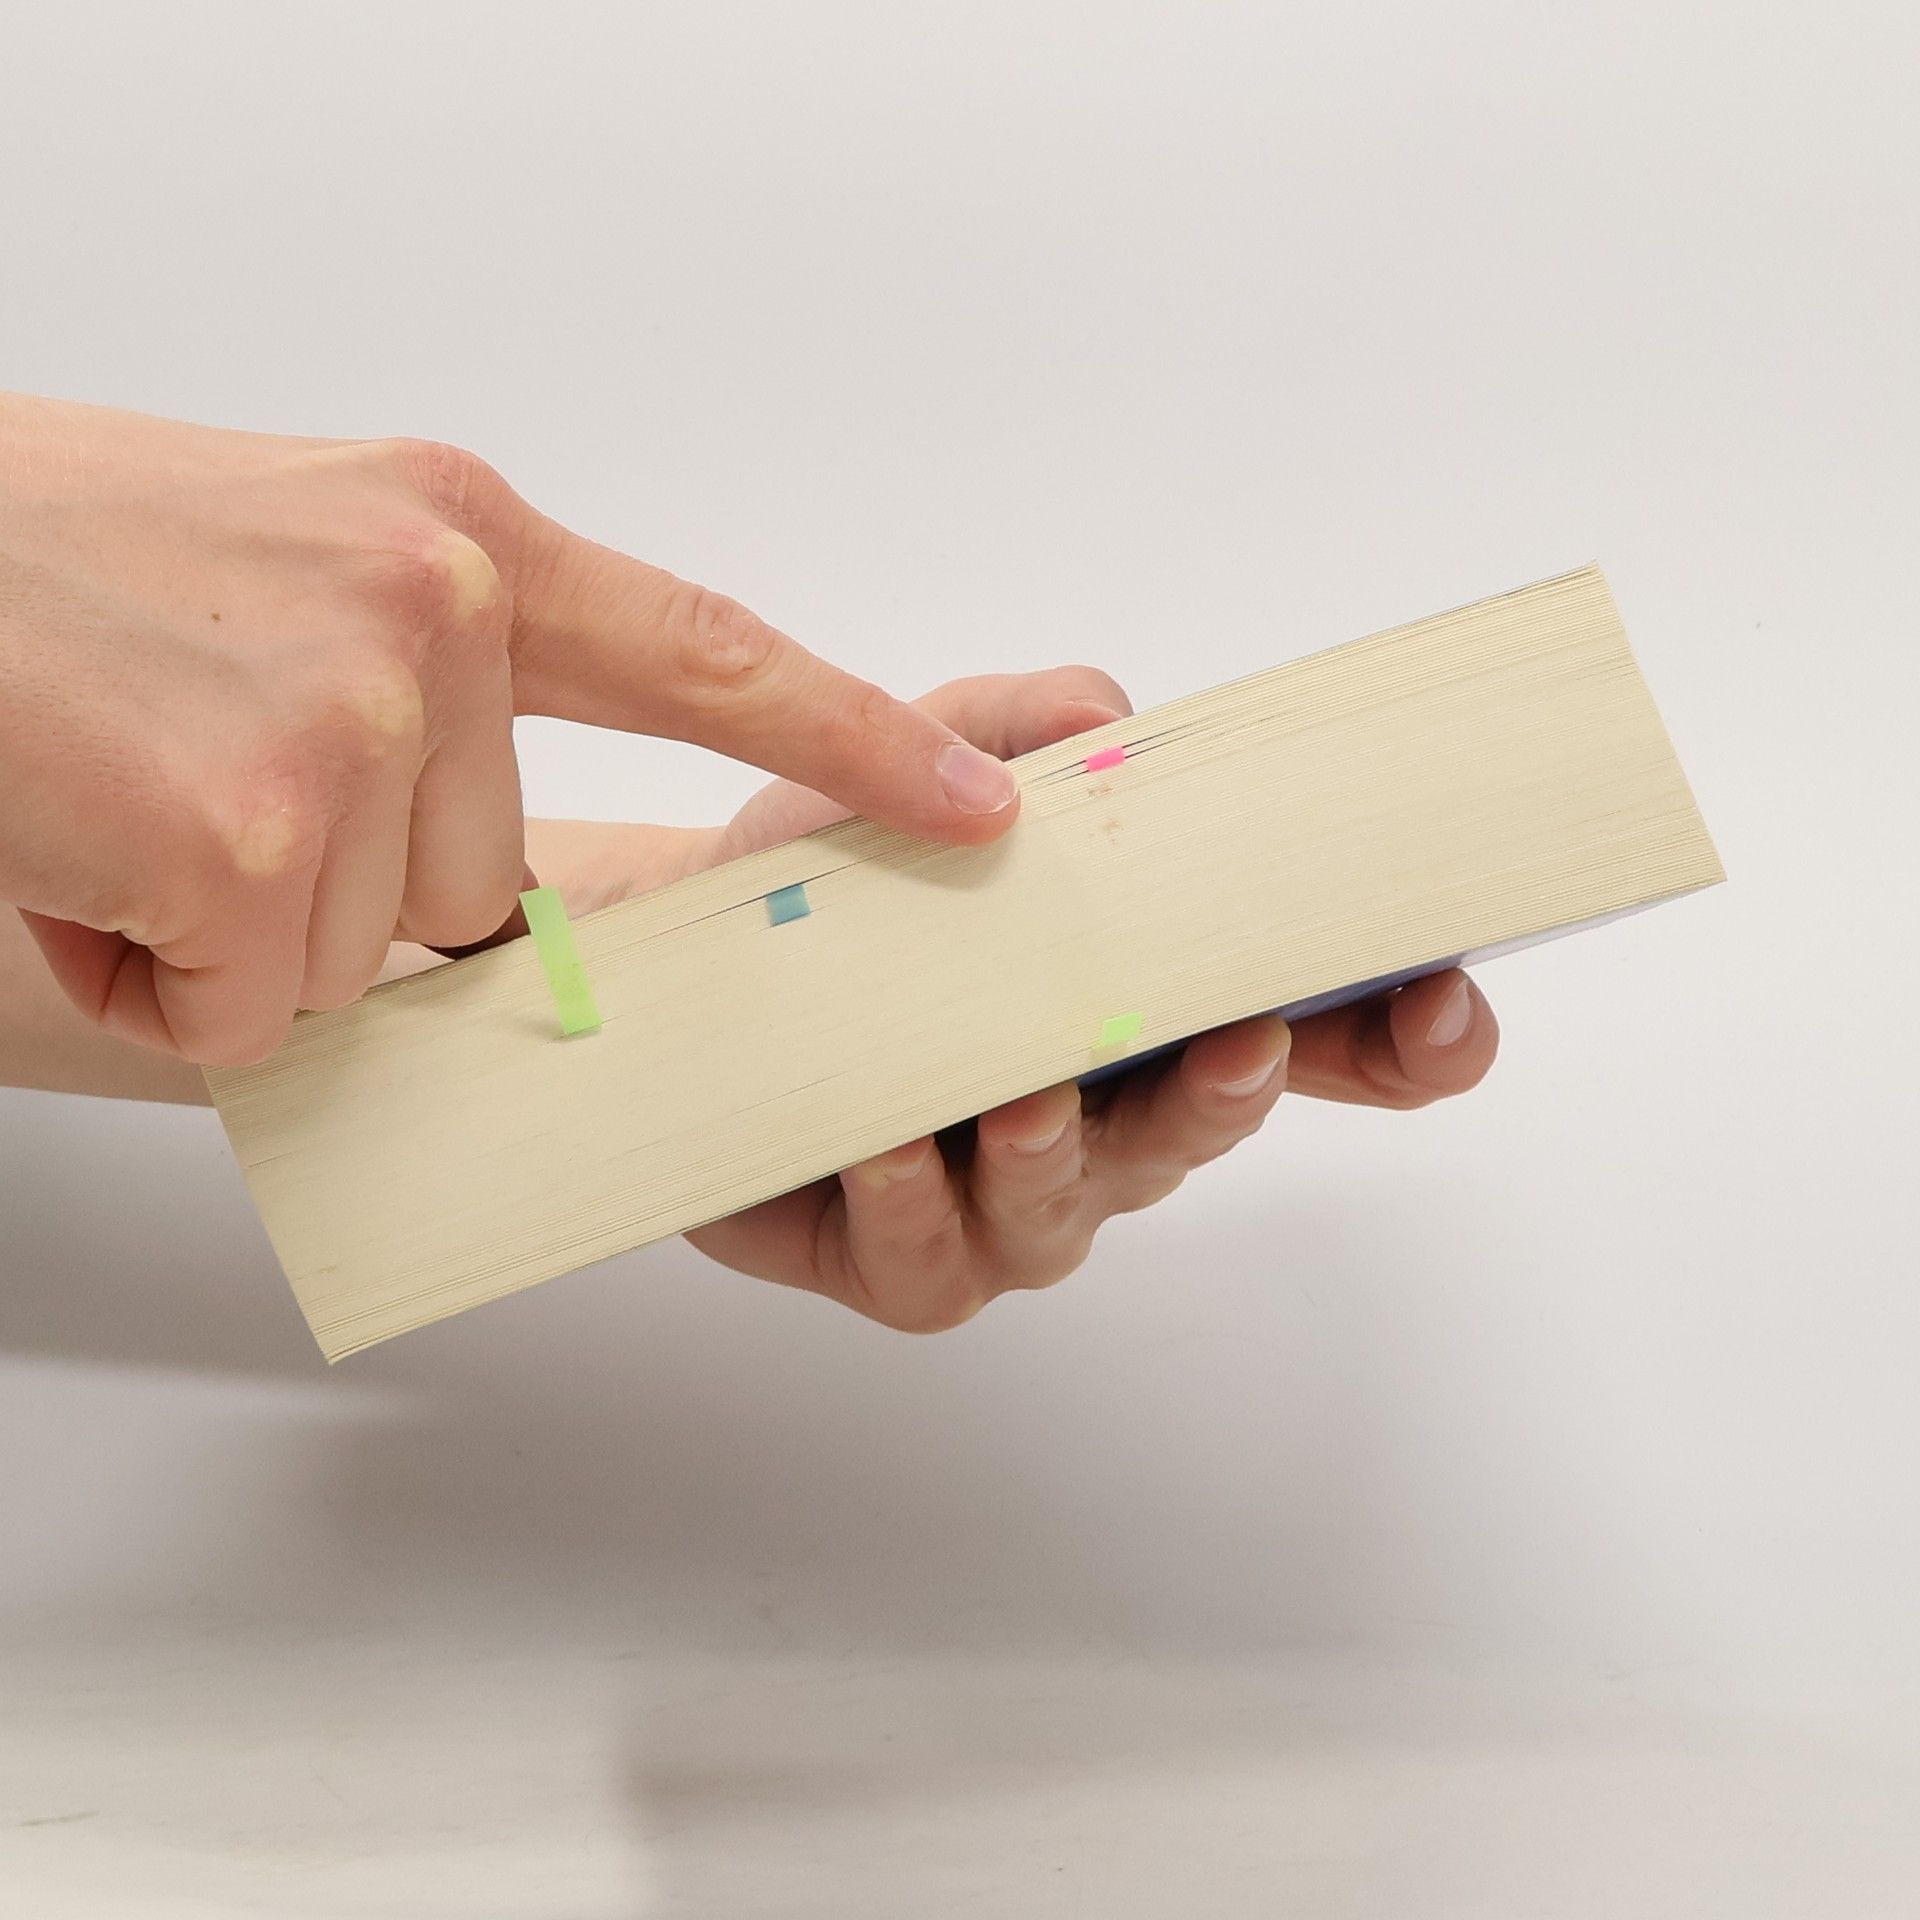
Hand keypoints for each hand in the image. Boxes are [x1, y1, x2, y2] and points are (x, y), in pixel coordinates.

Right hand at [0, 395, 1020, 1066]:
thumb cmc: (50, 559)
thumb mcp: (289, 565)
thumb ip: (423, 691)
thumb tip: (474, 888)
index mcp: (464, 538)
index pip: (709, 653)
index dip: (850, 740)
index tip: (972, 805)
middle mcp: (434, 608)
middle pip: (474, 885)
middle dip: (335, 893)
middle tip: (187, 782)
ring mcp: (354, 719)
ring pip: (358, 956)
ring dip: (230, 927)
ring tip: (115, 798)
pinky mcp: (251, 833)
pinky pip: (249, 1006)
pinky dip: (153, 974)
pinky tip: (77, 854)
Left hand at [529, 667, 1499, 1332]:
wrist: (688, 963)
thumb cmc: (834, 880)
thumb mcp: (920, 765)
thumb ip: (1022, 724)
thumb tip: (1108, 716)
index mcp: (1144, 1003)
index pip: (1313, 1035)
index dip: (1400, 1035)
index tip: (1444, 997)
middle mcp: (1101, 1111)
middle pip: (1205, 1127)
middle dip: (1232, 1091)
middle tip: (1236, 1038)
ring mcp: (1006, 1197)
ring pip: (1075, 1207)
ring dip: (1065, 1155)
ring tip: (1030, 1098)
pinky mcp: (903, 1255)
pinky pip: (931, 1258)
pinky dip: (914, 1203)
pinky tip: (888, 1144)